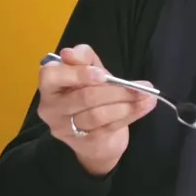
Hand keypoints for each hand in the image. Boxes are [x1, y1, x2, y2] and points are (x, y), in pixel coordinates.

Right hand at [36, 44, 156, 176]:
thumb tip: (73, 52)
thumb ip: (84, 58)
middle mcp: (51, 108)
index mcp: (49, 85)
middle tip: (140, 86)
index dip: (78, 73)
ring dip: (127, 104)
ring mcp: (65, 129)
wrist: (96, 135)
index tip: (102, 74)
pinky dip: (131, 114)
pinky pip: (109, 127)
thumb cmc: (90, 94)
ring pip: (98, 114)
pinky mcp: (84, 143)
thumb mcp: (88, 71)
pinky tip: (145, 106)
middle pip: (84, 97)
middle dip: (116, 90)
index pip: (52, 76)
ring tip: (146, 96)